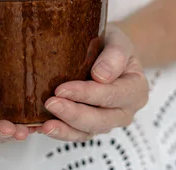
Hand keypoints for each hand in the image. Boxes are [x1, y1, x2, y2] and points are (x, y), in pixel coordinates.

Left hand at [38, 24, 148, 140]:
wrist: (107, 52)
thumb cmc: (112, 45)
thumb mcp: (118, 41)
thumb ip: (115, 55)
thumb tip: (101, 75)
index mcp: (136, 89)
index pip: (113, 95)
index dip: (88, 94)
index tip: (63, 89)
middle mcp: (124, 110)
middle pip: (101, 120)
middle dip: (74, 114)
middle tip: (51, 103)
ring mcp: (107, 121)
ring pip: (87, 132)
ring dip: (65, 129)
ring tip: (45, 124)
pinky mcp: (89, 126)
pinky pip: (75, 134)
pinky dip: (58, 132)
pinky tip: (39, 127)